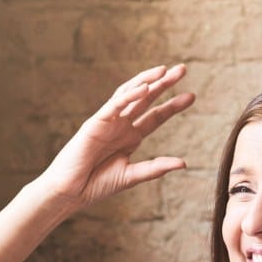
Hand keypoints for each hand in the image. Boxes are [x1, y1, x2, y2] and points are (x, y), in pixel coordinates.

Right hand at [36, 64, 193, 212]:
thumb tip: (184, 163)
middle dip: (163, 84)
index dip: (173, 106)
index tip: (191, 96)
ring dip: (146, 81)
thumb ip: (156, 168)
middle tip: (182, 69)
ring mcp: (108, 122)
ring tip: (164, 70)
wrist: (70, 192)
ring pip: (129, 94)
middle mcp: (120, 125)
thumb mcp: (131, 176)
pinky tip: (144, 87)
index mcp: (129, 137)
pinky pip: (113, 105)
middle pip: (146, 99)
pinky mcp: (95, 122)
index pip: (155, 116)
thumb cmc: (96, 185)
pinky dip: (128, 95)